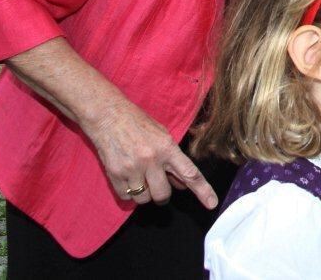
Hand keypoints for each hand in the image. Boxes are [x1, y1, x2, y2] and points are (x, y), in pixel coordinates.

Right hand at [83, 98, 217, 209]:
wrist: (108, 116)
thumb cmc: (138, 123)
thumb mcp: (162, 136)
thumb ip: (173, 161)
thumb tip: (182, 184)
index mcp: (167, 148)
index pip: (190, 173)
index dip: (203, 190)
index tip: (212, 204)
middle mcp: (151, 160)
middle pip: (163, 194)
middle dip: (162, 194)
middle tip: (157, 183)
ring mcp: (132, 168)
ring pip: (144, 199)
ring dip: (144, 193)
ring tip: (140, 176)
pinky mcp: (115, 174)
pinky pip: (127, 197)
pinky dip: (129, 192)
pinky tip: (128, 177)